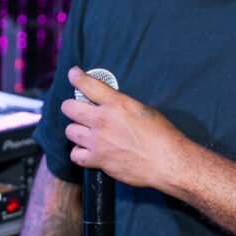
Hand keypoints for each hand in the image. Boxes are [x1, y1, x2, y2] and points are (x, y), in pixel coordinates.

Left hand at [62, 66, 187, 189]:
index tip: (73, 74)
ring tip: (85, 131)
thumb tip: (111, 105)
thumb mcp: (143, 109)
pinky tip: (87, 150)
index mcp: (116, 103)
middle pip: (69, 108)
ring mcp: (98, 141)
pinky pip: (75, 155)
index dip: (76, 77)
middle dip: (71, 106)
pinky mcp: (98, 160)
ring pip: (70, 131)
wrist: (165, 161)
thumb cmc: (161, 134)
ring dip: (76, 129)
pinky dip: (79, 152)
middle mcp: (102, 121)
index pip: (88, 84)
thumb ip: (121, 106)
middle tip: (77, 108)